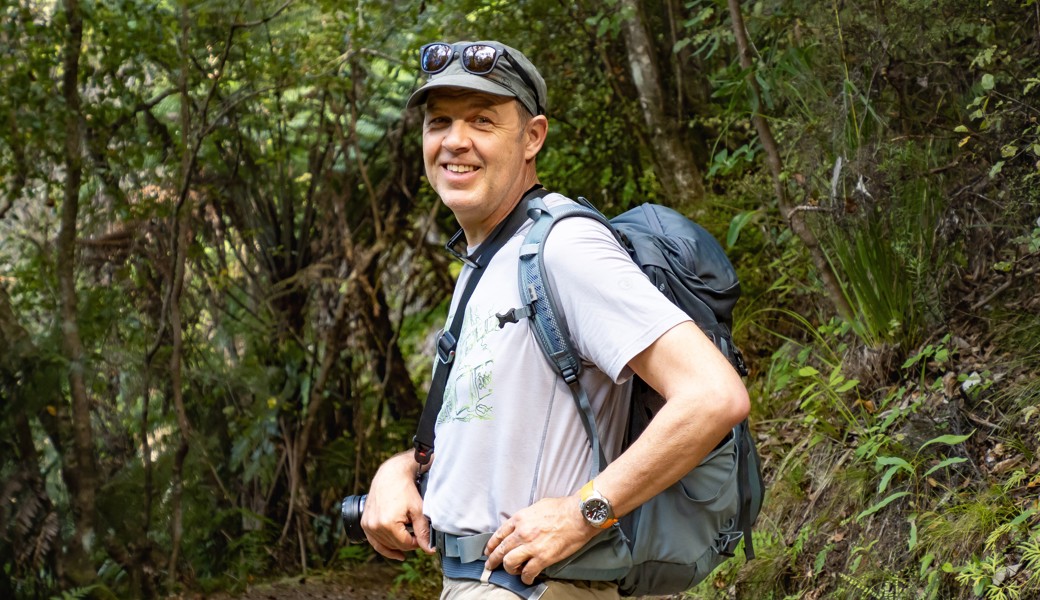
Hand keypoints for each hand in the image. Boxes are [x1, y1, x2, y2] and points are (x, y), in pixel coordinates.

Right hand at [360, 452, 434, 559]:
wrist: (391, 474)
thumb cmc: (405, 490)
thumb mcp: (418, 510)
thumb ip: (423, 532)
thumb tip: (429, 550)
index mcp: (387, 524)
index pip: (406, 545)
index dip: (417, 542)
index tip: (423, 536)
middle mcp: (374, 526)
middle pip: (396, 545)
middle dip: (408, 542)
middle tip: (417, 534)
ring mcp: (368, 526)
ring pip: (386, 545)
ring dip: (397, 543)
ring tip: (407, 536)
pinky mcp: (365, 524)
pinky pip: (375, 542)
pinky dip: (385, 547)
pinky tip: (397, 553)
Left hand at [483, 495, 599, 584]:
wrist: (579, 515)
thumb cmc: (562, 508)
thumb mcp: (537, 506)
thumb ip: (526, 517)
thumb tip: (523, 525)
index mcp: (519, 518)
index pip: (499, 534)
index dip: (491, 545)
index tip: (489, 551)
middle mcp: (522, 533)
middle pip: (501, 550)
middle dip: (493, 560)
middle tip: (491, 566)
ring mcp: (531, 546)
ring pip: (509, 563)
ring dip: (509, 569)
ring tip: (514, 571)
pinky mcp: (543, 558)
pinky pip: (528, 572)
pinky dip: (526, 578)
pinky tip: (527, 579)